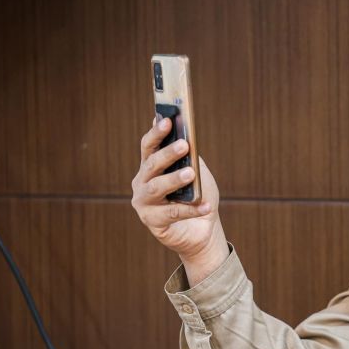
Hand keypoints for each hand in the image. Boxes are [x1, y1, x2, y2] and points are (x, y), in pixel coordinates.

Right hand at [131, 117, 227, 281]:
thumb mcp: (196, 173)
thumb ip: (190, 157)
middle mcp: (142, 183)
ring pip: (157, 188)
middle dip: (168, 153)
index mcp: (150, 167)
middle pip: (152, 165)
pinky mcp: (152, 222)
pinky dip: (192, 208)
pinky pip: (173, 213)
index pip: (148, 146)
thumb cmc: (197, 195)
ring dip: (174, 179)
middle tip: (184, 144)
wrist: (202, 229)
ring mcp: (144, 203)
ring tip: (191, 173)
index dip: (156, 133)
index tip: (167, 120)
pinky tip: (206, 205)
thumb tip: (188, 138)